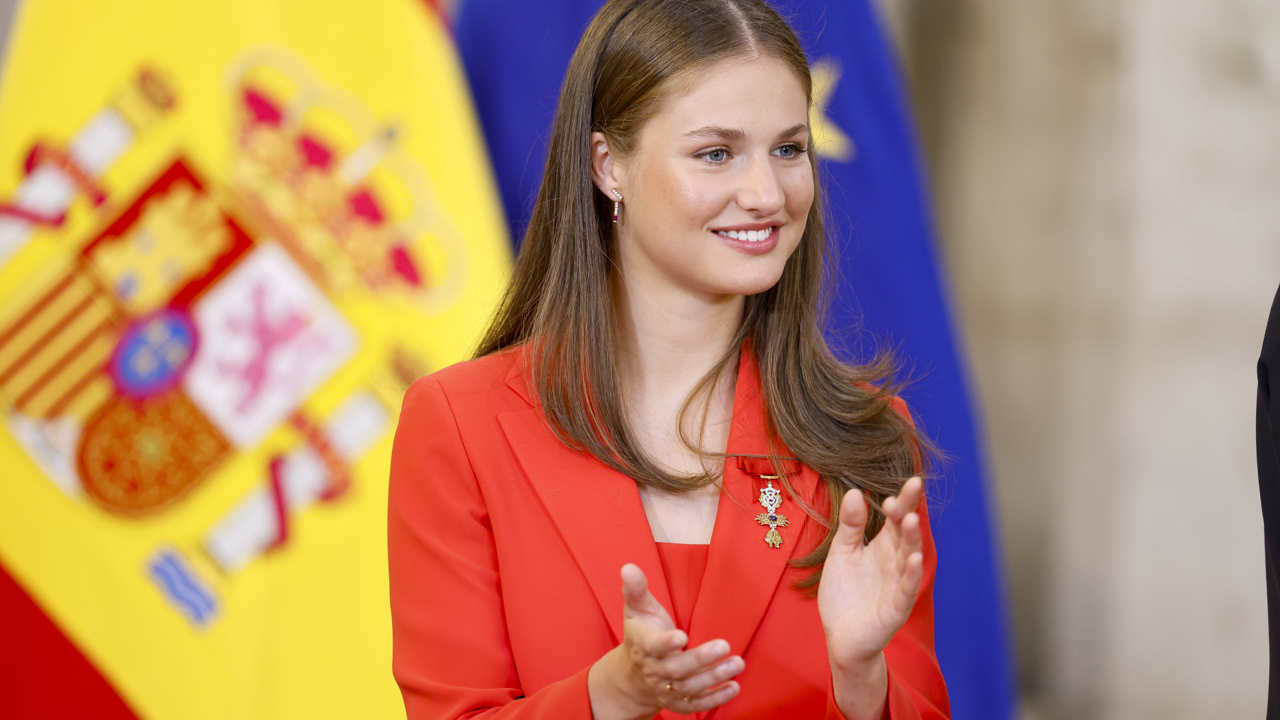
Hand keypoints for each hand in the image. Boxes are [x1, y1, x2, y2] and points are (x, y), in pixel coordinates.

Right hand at [588, 563, 743, 718]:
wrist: (631, 676)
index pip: (653, 646)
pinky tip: (734, 687)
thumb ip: (636, 589)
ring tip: (738, 663)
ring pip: (689, 687)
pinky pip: (695, 705)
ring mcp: (665, 689)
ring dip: (714, 678)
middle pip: (676, 669)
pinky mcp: (676, 702)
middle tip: (725, 646)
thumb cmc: (641, 635)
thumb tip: (628, 566)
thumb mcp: (636, 610)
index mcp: (643, 645)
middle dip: (701, 659)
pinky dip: (715, 700)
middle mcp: (653, 670)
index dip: (666, 643)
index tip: (682, 636)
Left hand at [817, 476, 924, 669]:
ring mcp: (897, 584)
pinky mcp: (895, 607)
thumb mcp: (842, 553)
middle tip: (914, 487)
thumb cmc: (844, 594)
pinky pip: (906, 589)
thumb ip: (850, 526)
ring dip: (912, 538)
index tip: (908, 482)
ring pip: (909, 557)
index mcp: (882, 547)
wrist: (840, 636)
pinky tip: (914, 558)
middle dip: (909, 511)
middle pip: (905, 533)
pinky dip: (911, 574)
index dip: (901, 501)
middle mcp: (894, 562)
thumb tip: (856, 492)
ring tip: (912, 518)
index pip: (895, 519)